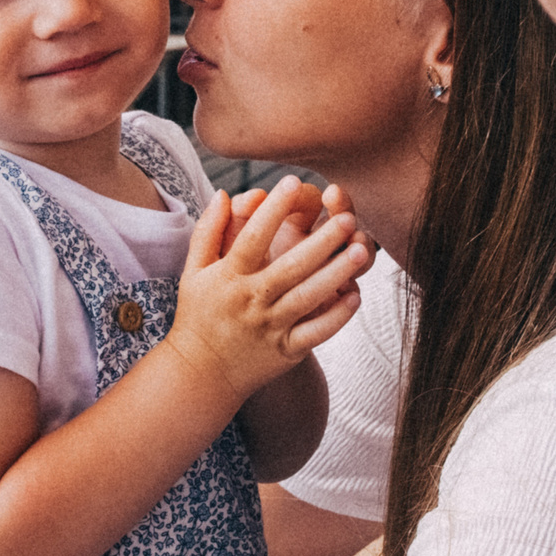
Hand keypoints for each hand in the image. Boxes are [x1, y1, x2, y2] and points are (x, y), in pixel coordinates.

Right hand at [169, 177, 375, 400]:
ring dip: (337, 273)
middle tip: (346, 217)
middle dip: (320, 241)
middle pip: (290, 266)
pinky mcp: (286, 351)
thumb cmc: (198, 316)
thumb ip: (209, 231)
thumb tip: (222, 192)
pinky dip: (337, 315)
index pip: (252, 237)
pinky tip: (355, 294)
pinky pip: (316, 332)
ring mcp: (271, 327)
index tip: (291, 181)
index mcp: (229, 277)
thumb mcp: (193, 272)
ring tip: (361, 250)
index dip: (272, 209)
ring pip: (309, 297)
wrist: (201, 374)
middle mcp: (251, 301)